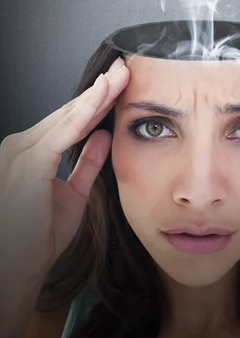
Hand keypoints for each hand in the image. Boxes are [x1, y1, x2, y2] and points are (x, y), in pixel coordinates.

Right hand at [0, 57, 129, 289]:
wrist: (17, 269)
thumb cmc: (38, 237)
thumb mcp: (74, 193)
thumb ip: (87, 163)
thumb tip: (103, 135)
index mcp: (32, 152)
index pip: (70, 120)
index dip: (97, 102)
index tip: (120, 85)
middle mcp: (23, 145)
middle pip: (70, 112)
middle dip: (101, 90)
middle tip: (124, 69)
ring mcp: (23, 150)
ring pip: (68, 115)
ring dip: (98, 93)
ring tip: (121, 74)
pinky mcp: (29, 160)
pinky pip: (65, 129)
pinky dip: (87, 109)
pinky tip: (105, 92)